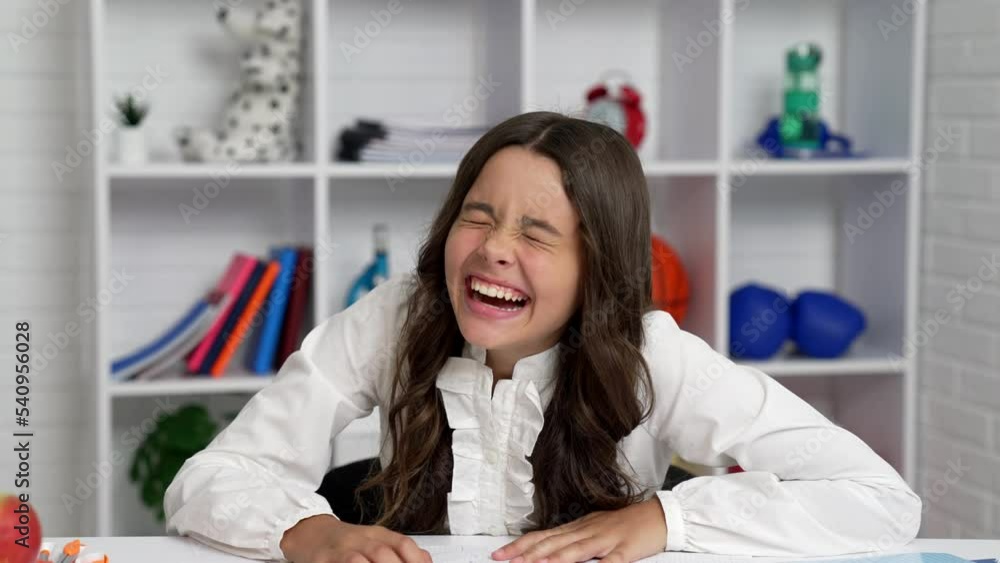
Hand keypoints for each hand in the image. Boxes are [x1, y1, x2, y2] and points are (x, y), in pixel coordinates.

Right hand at [279, 514, 431, 562]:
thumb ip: (399, 550)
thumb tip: (425, 559)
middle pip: (384, 554)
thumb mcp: (375, 541)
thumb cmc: (345, 542)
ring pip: (361, 560)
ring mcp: (342, 549)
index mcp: (378, 535)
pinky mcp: (324, 559)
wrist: (310, 532)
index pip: (403, 544)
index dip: (416, 560)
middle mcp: (362, 540)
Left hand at [491, 498, 666, 562]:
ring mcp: (606, 540)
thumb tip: (547, 551)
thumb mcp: (594, 529)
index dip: (520, 545)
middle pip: (553, 543)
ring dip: (552, 559)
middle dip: (526, 554)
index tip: (500, 554)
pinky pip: (609, 562)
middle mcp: (587, 531)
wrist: (658, 516)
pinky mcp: (625, 550)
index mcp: (579, 527)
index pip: (543, 536)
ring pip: (575, 550)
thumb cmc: (624, 524)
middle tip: (505, 560)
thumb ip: (573, 540)